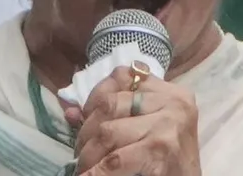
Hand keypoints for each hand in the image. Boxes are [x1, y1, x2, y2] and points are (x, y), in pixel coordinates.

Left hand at [66, 64, 200, 175]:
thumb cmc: (169, 161)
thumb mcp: (148, 128)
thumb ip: (115, 114)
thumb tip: (70, 111)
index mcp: (170, 92)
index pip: (122, 76)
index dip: (95, 95)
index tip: (84, 117)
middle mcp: (172, 103)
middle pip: (110, 104)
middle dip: (86, 130)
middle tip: (80, 153)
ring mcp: (168, 126)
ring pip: (108, 132)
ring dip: (88, 155)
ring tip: (83, 168)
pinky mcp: (161, 152)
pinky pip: (115, 161)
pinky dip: (97, 173)